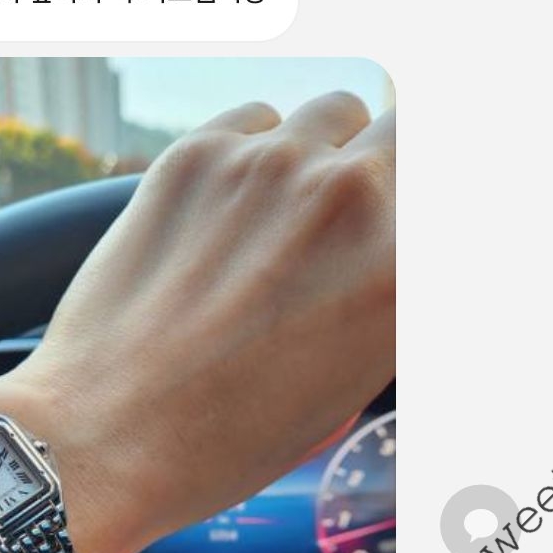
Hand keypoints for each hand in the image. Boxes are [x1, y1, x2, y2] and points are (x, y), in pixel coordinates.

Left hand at [0, 93, 394, 552]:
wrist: (104, 437)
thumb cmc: (228, 438)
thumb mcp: (349, 382)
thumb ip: (389, 299)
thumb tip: (397, 254)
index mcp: (403, 268)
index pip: (448, 193)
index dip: (422, 215)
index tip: (405, 230)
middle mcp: (351, 199)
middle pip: (407, 135)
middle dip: (391, 173)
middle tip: (355, 219)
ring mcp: (271, 166)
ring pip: (336, 114)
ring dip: (327, 153)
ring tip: (291, 214)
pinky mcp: (197, 155)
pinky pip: (258, 121)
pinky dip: (258, 152)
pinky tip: (234, 209)